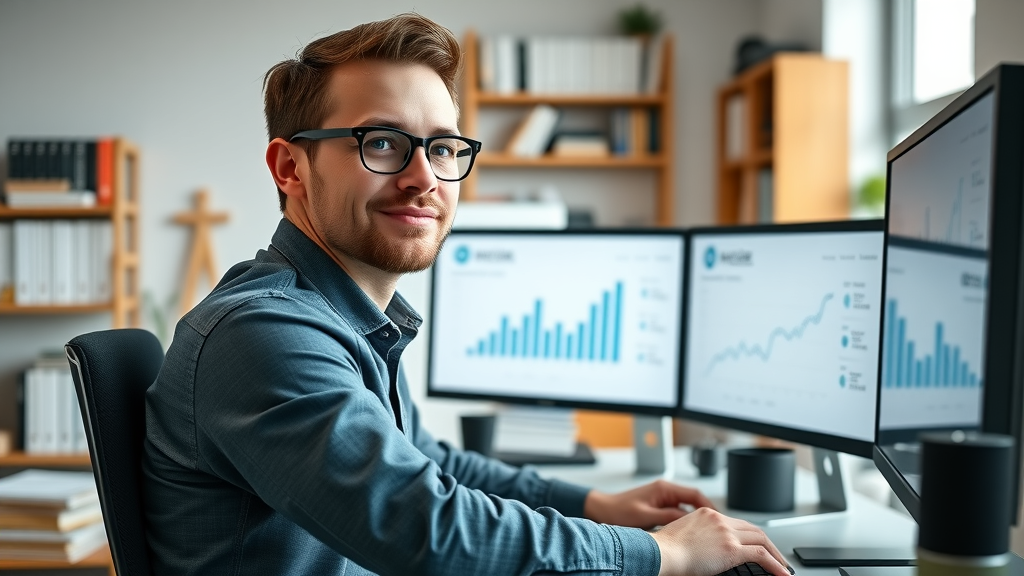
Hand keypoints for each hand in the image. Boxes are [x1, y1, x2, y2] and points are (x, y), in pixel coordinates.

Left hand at [583, 479, 714, 528]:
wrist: (602, 511)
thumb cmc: (618, 511)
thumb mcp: (645, 516)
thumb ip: (668, 517)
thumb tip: (689, 521)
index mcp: (664, 488)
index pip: (694, 494)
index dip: (708, 506)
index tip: (718, 518)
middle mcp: (665, 491)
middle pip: (693, 501)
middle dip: (705, 514)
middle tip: (717, 527)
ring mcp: (662, 499)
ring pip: (686, 508)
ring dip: (695, 519)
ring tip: (706, 532)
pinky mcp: (658, 507)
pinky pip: (677, 513)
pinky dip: (684, 522)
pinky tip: (688, 533)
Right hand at [650, 507, 790, 575]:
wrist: (662, 552)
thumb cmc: (665, 550)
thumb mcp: (682, 536)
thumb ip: (697, 537)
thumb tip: (705, 551)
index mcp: (707, 514)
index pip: (737, 523)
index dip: (750, 535)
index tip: (756, 545)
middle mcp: (719, 519)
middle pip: (753, 529)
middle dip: (768, 543)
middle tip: (776, 556)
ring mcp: (726, 532)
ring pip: (761, 540)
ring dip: (775, 554)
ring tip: (782, 567)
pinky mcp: (731, 548)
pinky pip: (761, 555)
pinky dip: (775, 565)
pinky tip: (781, 573)